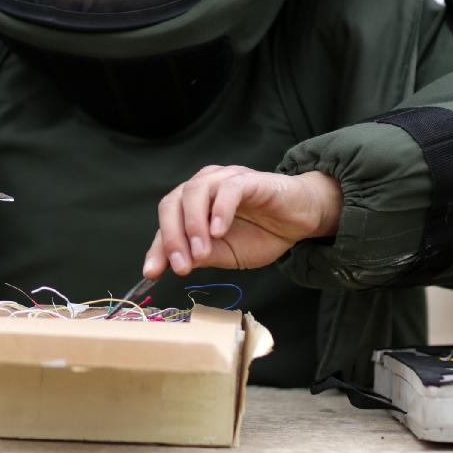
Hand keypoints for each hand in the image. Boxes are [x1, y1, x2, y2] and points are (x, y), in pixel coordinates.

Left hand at [143, 166, 342, 278]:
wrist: (301, 220)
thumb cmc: (263, 233)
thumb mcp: (228, 254)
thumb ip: (204, 255)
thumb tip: (181, 263)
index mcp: (193, 205)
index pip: (166, 222)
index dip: (158, 248)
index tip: (152, 273)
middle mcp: (204, 187)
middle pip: (172, 202)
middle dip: (172, 237)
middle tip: (180, 266)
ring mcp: (225, 180)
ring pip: (195, 191)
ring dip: (193, 225)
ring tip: (201, 253)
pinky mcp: (249, 180)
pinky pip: (229, 189)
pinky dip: (220, 210)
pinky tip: (219, 231)